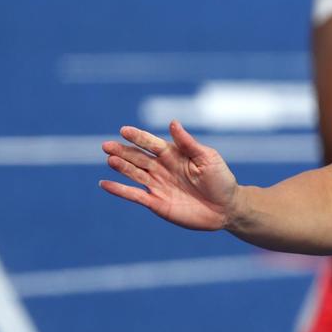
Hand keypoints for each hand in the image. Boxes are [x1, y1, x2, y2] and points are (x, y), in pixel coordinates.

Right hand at [100, 121, 238, 230]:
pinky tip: (104, 184)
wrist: (226, 208)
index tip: (124, 130)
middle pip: (138, 157)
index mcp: (175, 155)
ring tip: (110, 159)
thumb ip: (188, 143)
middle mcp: (163, 168)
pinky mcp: (156, 203)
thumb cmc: (221, 179)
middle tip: (106, 145)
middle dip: (122, 151)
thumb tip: (173, 122)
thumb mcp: (208, 158)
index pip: (152, 143)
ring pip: (134, 174)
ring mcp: (158, 185)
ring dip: (121, 167)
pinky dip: (119, 189)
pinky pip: (134, 195)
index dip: (139, 137)